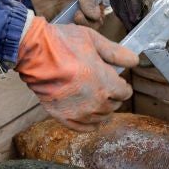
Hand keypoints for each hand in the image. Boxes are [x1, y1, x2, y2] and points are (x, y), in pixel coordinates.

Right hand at [15, 17, 138, 130]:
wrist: (34, 53)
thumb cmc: (63, 44)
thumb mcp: (94, 40)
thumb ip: (116, 53)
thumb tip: (134, 61)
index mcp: (107, 84)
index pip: (125, 93)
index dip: (122, 86)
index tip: (117, 81)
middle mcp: (96, 102)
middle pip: (114, 106)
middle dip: (113, 96)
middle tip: (105, 87)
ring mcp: (80, 112)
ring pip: (101, 118)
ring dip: (102, 110)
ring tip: (96, 99)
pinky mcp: (63, 117)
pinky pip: (84, 128)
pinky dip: (90, 124)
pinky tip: (89, 116)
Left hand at [23, 0, 101, 26]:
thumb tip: (95, 15)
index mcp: (89, 0)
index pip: (97, 18)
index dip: (94, 21)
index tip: (84, 13)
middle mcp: (77, 9)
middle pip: (86, 28)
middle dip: (84, 26)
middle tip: (76, 16)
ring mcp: (62, 12)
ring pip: (71, 31)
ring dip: (71, 31)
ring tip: (65, 23)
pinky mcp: (47, 14)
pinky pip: (53, 28)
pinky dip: (54, 32)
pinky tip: (53, 27)